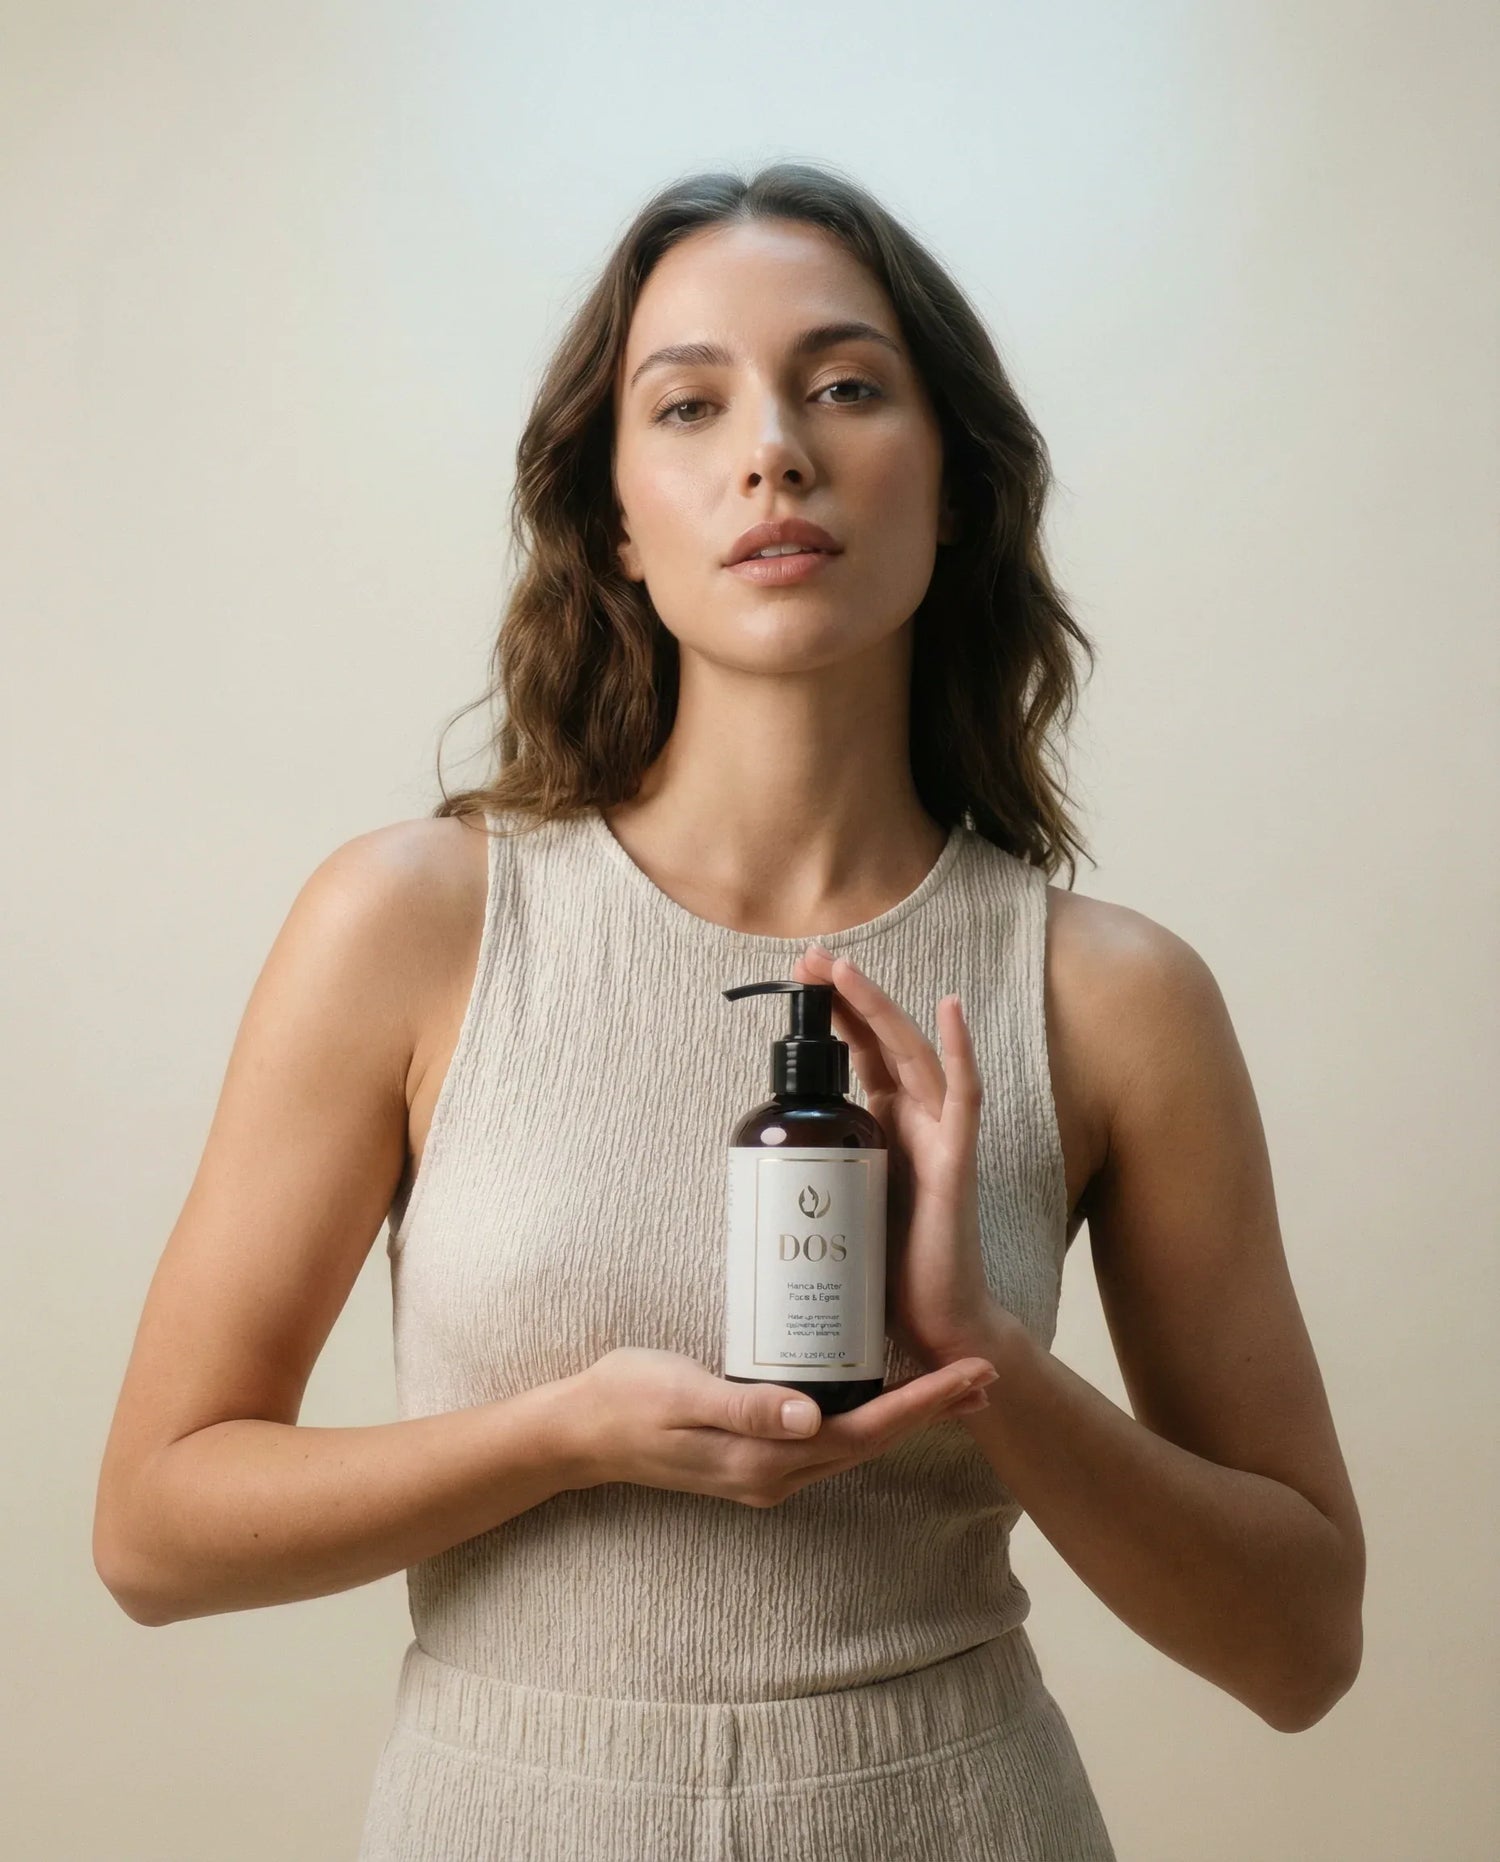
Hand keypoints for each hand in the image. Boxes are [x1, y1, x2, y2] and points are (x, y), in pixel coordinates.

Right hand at [561, 1347, 998, 1504]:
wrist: (578, 1431)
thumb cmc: (626, 1399)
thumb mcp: (680, 1392)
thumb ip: (744, 1406)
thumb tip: (811, 1419)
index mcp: (764, 1461)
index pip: (864, 1433)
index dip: (922, 1406)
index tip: (969, 1376)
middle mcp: (774, 1477)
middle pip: (873, 1443)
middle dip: (933, 1410)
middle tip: (986, 1372)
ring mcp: (765, 1472)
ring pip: (855, 1445)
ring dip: (908, 1415)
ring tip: (953, 1385)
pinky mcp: (755, 1456)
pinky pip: (828, 1441)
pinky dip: (867, 1415)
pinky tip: (879, 1392)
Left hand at [792, 943, 1016, 1371]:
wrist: (935, 1325)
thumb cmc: (887, 1272)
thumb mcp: (837, 1205)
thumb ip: (814, 1174)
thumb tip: (753, 1167)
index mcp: (884, 1127)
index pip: (859, 1054)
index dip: (832, 1015)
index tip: (795, 981)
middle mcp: (914, 1121)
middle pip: (881, 1042)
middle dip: (845, 998)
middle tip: (809, 959)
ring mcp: (940, 1136)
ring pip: (912, 1053)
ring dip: (879, 1008)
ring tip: (844, 970)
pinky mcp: (958, 1160)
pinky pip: (964, 1095)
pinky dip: (960, 1050)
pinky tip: (949, 1007)